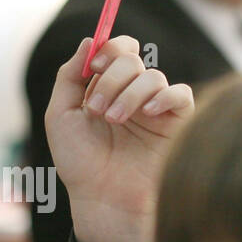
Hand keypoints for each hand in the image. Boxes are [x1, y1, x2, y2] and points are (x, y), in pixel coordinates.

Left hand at [46, 36, 193, 241]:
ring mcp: (155, 109)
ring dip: (129, 93)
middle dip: (112, 77)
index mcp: (106, 89)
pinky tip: (146, 113)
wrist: (102, 200)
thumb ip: (69, 77)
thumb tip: (90, 41)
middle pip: (133, 59)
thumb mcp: (60, 116)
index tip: (93, 67)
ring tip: (113, 120)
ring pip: (153, 76)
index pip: (116, 51)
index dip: (107, 50)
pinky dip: (164, 96)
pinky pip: (181, 94)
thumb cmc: (80, 164)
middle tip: (97, 108)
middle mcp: (132, 95)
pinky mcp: (176, 125)